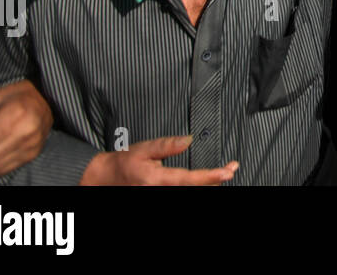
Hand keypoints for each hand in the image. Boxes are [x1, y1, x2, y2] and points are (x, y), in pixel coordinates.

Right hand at [80, 135, 238, 185]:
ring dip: (208, 185)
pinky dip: (197, 187)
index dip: (212, 176)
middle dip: (216, 180)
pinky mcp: (161, 198)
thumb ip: (167, 145)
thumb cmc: (124, 164)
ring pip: (191, 194)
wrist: (106, 179)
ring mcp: (161, 198)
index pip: (190, 179)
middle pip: (196, 190)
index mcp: (157, 180)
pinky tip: (205, 182)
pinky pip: (183, 195)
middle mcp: (160, 193)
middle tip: (231, 169)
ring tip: (221, 175)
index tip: (228, 171)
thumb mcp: (144, 148)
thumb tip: (188, 140)